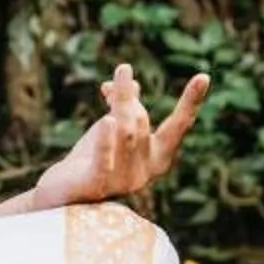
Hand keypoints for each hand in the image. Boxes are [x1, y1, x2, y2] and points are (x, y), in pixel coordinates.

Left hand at [33, 63, 210, 209]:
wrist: (59, 192)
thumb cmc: (90, 159)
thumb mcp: (111, 127)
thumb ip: (124, 104)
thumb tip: (128, 75)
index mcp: (156, 158)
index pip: (177, 127)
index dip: (190, 102)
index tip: (204, 76)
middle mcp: (145, 172)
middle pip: (141, 123)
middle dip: (128, 96)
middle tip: (120, 71)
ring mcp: (122, 182)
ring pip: (124, 134)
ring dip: (119, 104)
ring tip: (110, 84)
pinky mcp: (97, 186)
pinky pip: (104, 161)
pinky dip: (106, 141)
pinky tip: (108, 120)